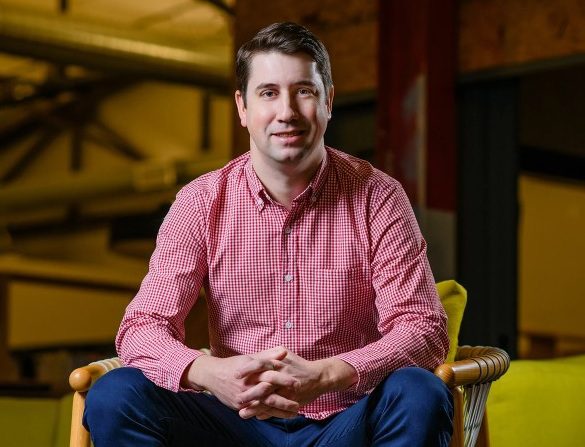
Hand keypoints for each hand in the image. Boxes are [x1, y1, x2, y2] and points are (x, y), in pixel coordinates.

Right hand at [183, 346, 300, 418]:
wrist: (212, 375)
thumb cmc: (234, 364)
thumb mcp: (251, 358)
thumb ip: (268, 356)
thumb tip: (284, 352)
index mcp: (252, 370)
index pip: (271, 374)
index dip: (284, 379)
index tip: (298, 383)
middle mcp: (247, 383)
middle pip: (269, 391)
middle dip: (284, 397)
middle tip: (298, 401)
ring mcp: (243, 395)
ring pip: (264, 404)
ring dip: (280, 409)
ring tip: (295, 411)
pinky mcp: (239, 405)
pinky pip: (256, 411)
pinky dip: (268, 413)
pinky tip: (280, 415)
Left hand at [238, 351, 357, 419]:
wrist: (319, 377)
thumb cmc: (299, 364)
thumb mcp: (286, 354)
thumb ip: (270, 354)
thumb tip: (254, 355)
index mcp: (279, 363)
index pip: (260, 364)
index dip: (247, 369)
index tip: (235, 374)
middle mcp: (282, 376)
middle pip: (262, 384)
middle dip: (248, 392)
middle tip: (235, 398)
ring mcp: (287, 390)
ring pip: (268, 400)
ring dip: (255, 407)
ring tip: (241, 413)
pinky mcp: (291, 401)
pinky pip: (277, 409)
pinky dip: (267, 413)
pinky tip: (257, 417)